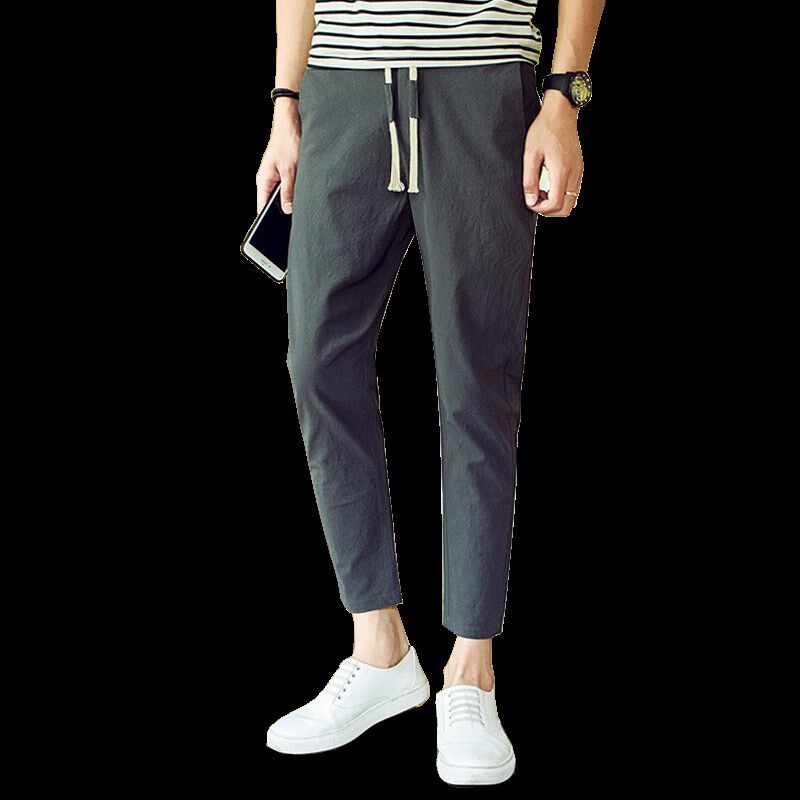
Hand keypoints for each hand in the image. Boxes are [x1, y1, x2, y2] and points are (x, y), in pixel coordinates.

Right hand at [256, 100, 300, 213]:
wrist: (292, 121)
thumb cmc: (288, 140)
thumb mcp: (290, 168)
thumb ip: (289, 190)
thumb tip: (287, 210)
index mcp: (264, 180)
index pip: (262, 207)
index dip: (268, 220)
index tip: (276, 231)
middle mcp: (268, 180)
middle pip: (273, 204)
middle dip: (283, 213)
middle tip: (296, 223)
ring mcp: (276, 177)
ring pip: (283, 197)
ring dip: (292, 201)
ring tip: (303, 210)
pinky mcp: (285, 174)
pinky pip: (289, 189)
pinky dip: (296, 193)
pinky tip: (306, 197)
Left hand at [523, 93, 583, 216]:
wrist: (561, 113)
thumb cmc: (544, 130)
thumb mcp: (531, 154)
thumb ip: (529, 180)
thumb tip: (530, 200)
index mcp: (561, 171)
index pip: (555, 204)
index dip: (541, 209)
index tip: (530, 201)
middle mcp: (574, 174)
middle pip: (565, 209)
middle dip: (549, 210)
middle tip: (536, 199)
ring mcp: (578, 172)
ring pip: (570, 202)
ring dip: (555, 203)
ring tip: (541, 191)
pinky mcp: (579, 169)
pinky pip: (573, 192)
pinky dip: (561, 195)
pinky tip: (549, 184)